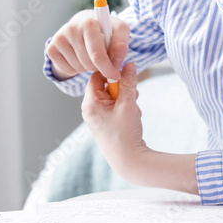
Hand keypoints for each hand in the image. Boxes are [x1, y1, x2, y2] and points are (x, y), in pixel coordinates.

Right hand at [47, 9, 129, 81]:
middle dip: (99, 67)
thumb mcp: (120, 31)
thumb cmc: (106, 29)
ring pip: (78, 68)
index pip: (97, 55)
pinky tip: (80, 57)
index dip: (108, 69)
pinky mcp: (51, 49)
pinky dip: (77, 70)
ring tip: (91, 55)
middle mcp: (71, 29)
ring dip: (88, 67)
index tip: (115, 76)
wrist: (84, 24)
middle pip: (88, 64)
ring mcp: (58, 39)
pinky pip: (68, 71)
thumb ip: (121, 45)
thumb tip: (116, 63)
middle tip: (103, 58)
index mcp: (88, 24)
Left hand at [81, 62, 148, 179]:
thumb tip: (129, 64)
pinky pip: (116, 105)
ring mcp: (98, 116)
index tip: (126, 73)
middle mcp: (90, 108)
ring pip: (113, 95)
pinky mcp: (106, 121)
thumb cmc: (125, 133)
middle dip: (123, 88)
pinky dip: (126, 106)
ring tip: (132, 109)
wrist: (128, 159)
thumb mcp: (128, 104)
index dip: (112, 72)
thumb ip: (128, 82)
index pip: (97, 76)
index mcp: (90, 103)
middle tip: (132, 95)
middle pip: (106, 85)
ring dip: (126, 98)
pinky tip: (132, 115)